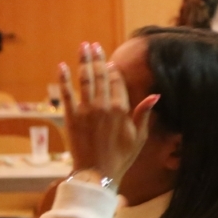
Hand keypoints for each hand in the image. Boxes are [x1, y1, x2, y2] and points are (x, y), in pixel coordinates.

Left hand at [60, 42, 158, 183]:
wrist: (97, 172)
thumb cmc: (122, 156)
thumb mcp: (139, 136)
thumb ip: (144, 113)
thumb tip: (156, 95)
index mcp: (121, 109)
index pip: (117, 82)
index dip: (113, 71)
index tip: (110, 63)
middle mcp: (103, 106)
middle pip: (100, 76)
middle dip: (97, 58)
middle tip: (93, 45)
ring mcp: (86, 110)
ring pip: (85, 80)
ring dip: (83, 62)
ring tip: (83, 47)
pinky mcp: (71, 117)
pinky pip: (66, 93)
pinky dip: (63, 79)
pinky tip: (62, 66)